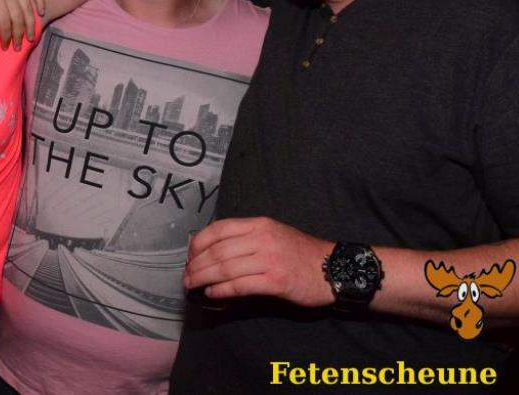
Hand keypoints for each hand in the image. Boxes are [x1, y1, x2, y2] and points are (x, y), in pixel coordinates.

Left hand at [0, 0, 44, 48]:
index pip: (4, 24)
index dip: (6, 37)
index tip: (5, 46)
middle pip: (18, 18)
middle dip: (19, 35)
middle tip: (18, 46)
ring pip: (28, 8)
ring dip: (30, 25)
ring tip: (30, 37)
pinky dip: (40, 1)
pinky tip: (41, 13)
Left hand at [184, 216, 334, 306]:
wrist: (333, 268)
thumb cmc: (300, 253)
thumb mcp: (273, 233)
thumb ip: (246, 237)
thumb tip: (212, 248)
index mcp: (259, 224)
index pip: (219, 229)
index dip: (198, 243)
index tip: (189, 255)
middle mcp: (262, 238)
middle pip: (218, 251)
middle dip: (196, 265)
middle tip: (186, 276)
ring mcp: (269, 260)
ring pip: (225, 269)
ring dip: (203, 278)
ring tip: (192, 285)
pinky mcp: (275, 281)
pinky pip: (240, 286)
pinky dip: (221, 291)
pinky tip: (212, 294)